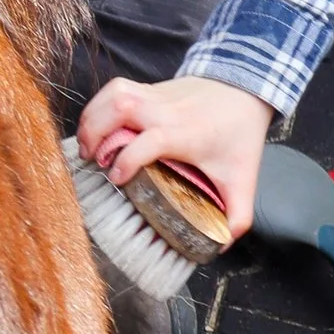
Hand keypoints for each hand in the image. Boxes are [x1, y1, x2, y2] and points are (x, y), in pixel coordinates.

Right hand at [78, 72, 273, 237]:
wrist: (246, 90)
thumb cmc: (240, 134)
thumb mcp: (244, 178)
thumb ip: (238, 216)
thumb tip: (221, 245)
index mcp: (189, 134)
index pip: (153, 139)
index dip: (129, 158)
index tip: (116, 178)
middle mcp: (169, 112)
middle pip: (123, 106)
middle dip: (97, 132)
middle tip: (90, 159)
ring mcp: (157, 96)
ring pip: (115, 93)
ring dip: (93, 117)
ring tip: (86, 143)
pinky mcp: (149, 89)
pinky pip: (115, 89)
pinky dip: (99, 105)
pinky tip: (97, 126)